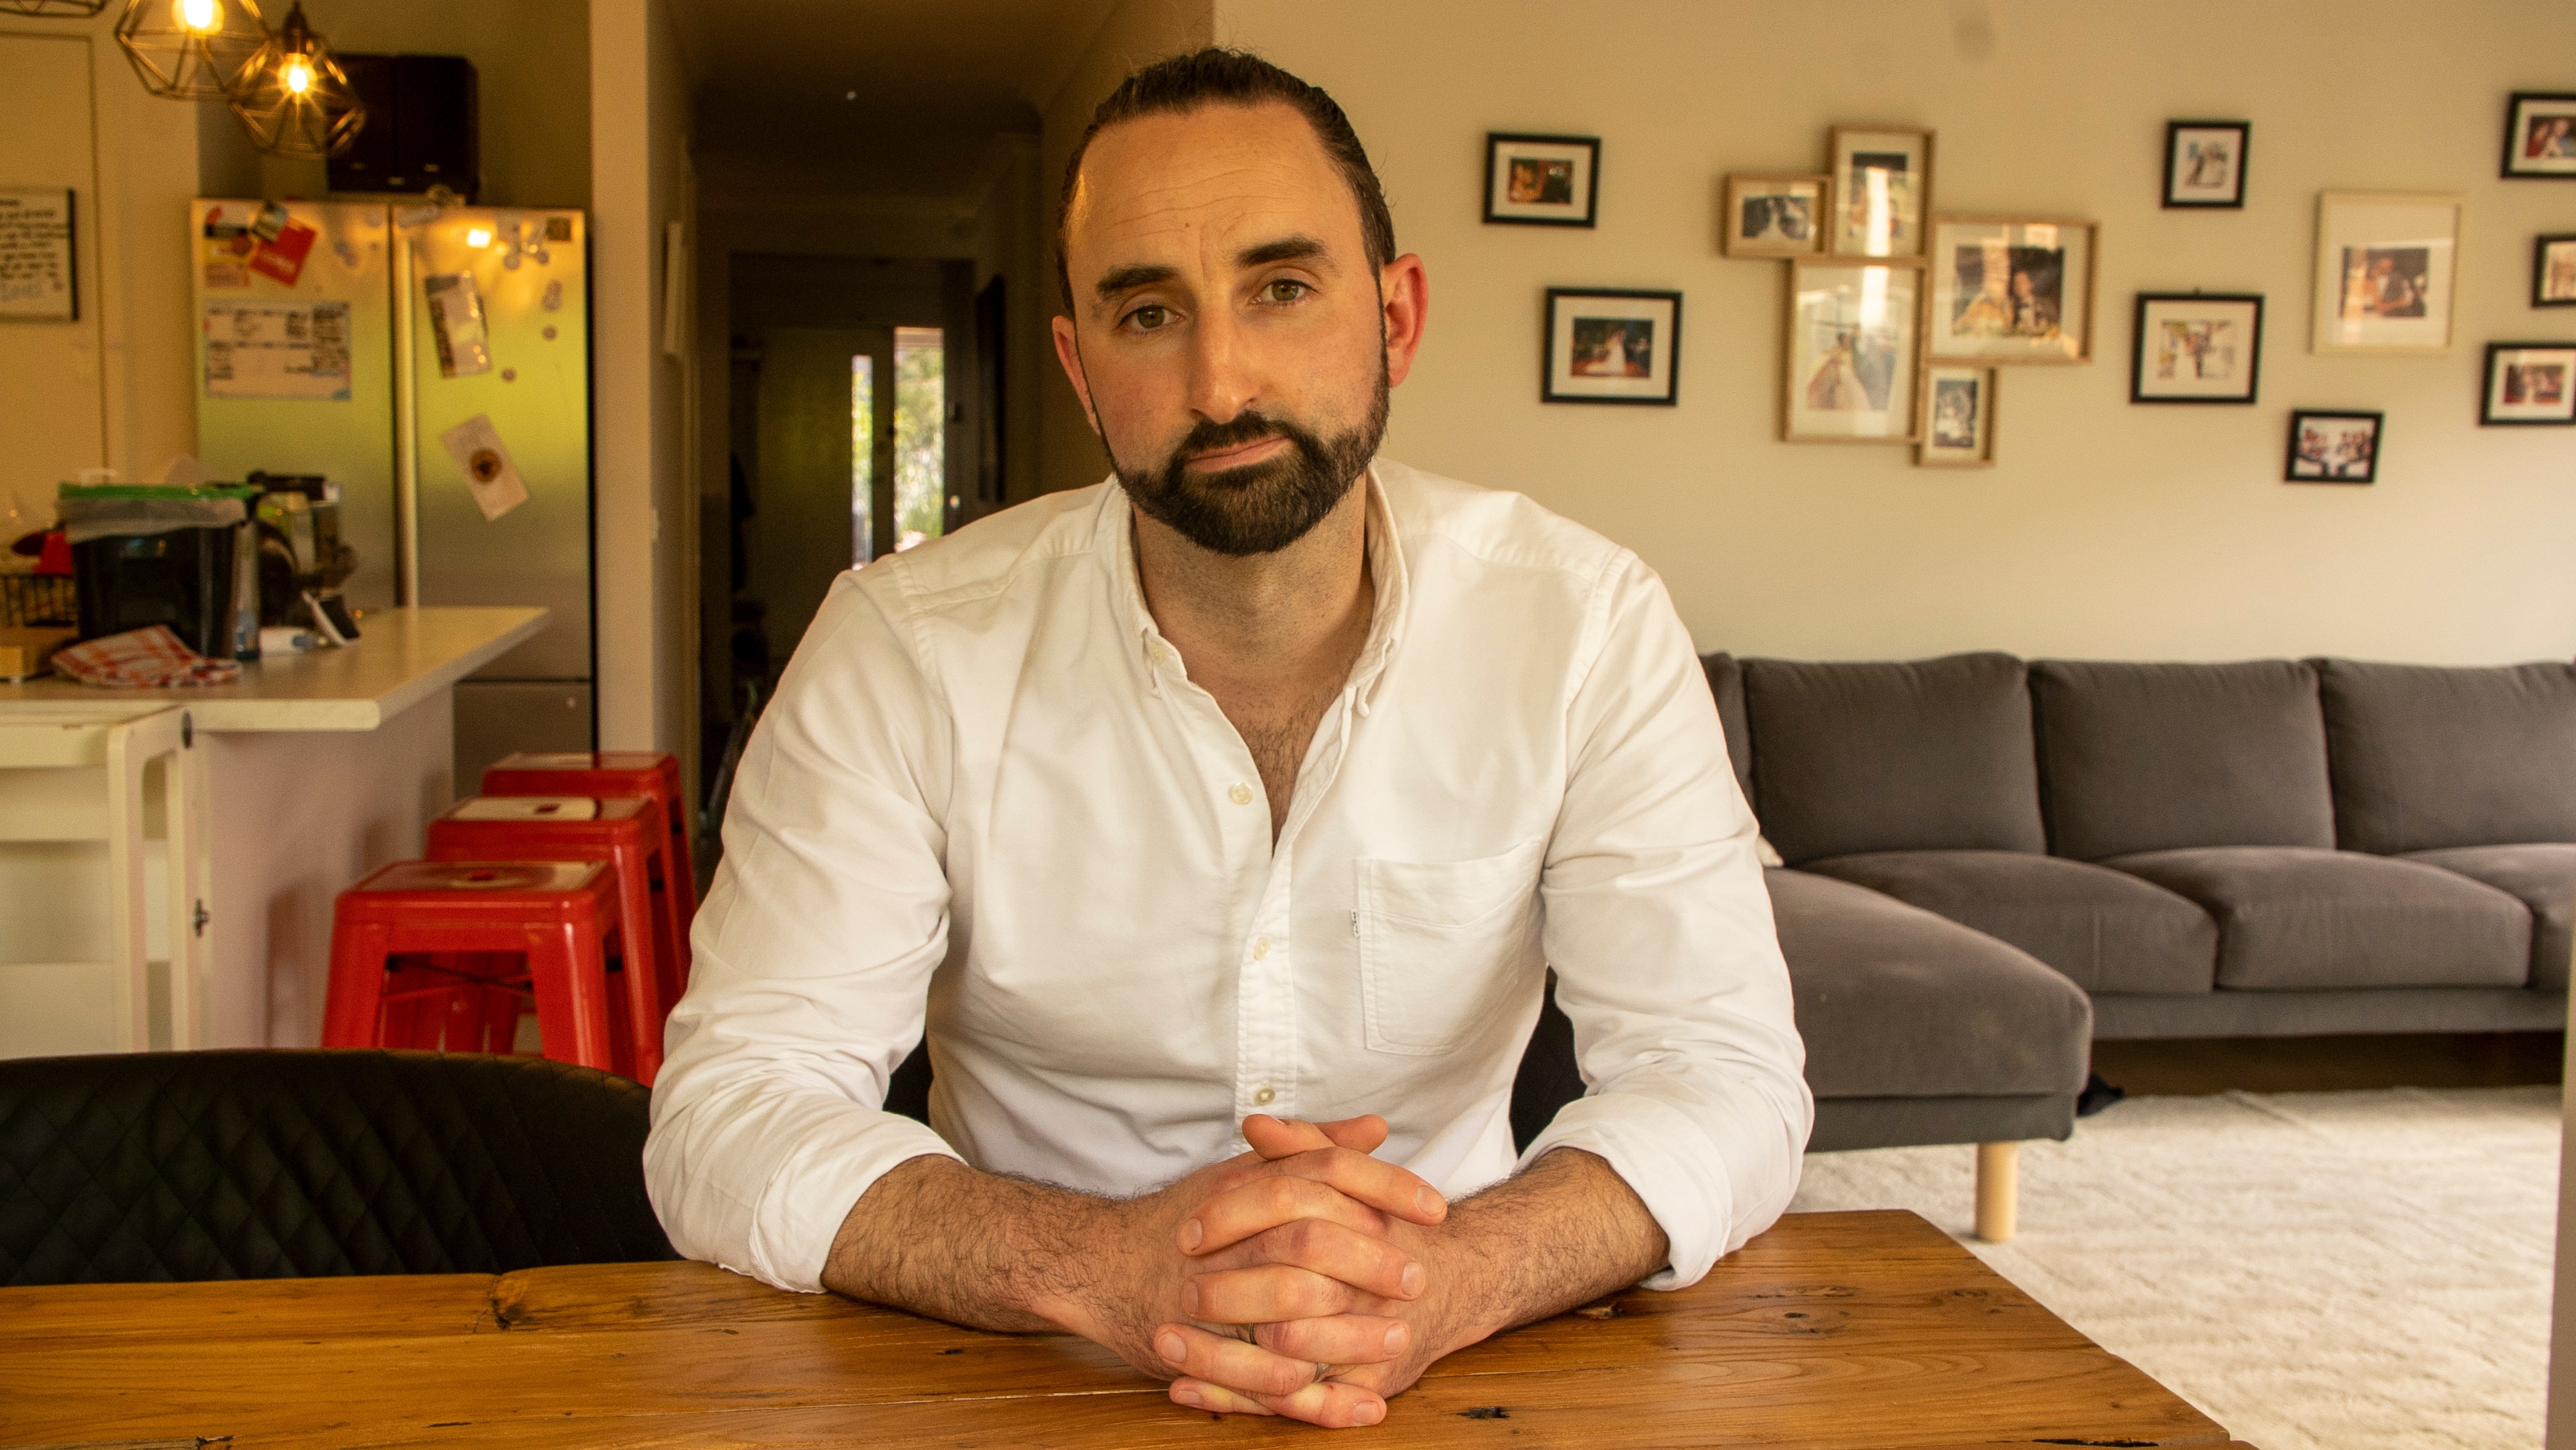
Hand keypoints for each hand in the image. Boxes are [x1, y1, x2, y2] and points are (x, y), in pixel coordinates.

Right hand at [1032, 1113, 1445, 1417]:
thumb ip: (1313, 1149)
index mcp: (1246, 1184)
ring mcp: (1208, 1293)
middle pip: (1310, 1239)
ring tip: (1400, 1339)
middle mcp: (1227, 1233)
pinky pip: (1257, 1375)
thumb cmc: (1186, 1220)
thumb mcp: (1246, 1172)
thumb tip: (1378, 1129)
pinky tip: (1356, 1397)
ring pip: (1288, 1311)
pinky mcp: (1194, 1348)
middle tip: (1420, 1278)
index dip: (1385, 1187)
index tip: (1436, 1208)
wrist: (1097, 1264)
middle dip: (1372, 1262)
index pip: (1324, 1171)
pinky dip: (1308, 1390)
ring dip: (1350, 1331)